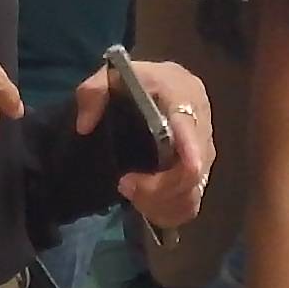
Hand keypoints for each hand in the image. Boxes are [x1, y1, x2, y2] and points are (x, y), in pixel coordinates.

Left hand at [73, 60, 212, 228]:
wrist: (159, 86)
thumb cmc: (136, 82)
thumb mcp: (111, 76)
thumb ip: (93, 93)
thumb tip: (84, 126)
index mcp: (183, 94)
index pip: (190, 124)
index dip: (190, 147)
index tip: (184, 167)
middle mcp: (202, 125)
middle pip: (192, 170)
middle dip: (156, 186)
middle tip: (123, 184)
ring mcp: (204, 154)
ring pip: (191, 193)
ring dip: (158, 201)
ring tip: (130, 192)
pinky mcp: (201, 175)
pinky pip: (190, 205)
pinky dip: (166, 211)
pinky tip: (144, 202)